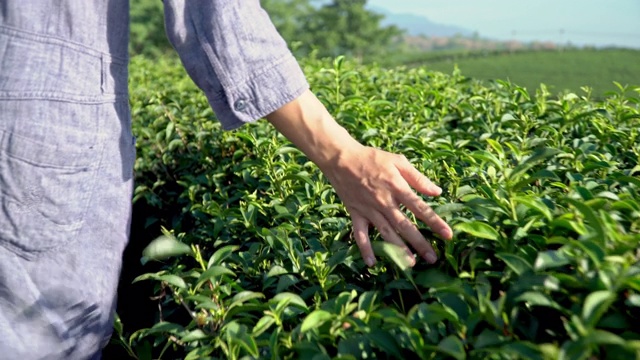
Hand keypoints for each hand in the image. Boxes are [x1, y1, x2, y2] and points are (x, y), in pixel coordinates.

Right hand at [321, 145, 451, 266]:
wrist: (341, 159)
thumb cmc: (372, 158)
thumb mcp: (397, 161)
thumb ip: (418, 178)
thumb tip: (437, 192)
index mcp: (397, 187)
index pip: (420, 208)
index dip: (435, 222)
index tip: (448, 235)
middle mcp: (384, 202)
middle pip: (405, 225)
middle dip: (419, 243)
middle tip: (433, 258)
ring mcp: (369, 210)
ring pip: (386, 233)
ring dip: (398, 249)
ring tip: (411, 263)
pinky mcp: (355, 214)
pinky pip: (360, 234)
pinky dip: (365, 249)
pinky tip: (372, 263)